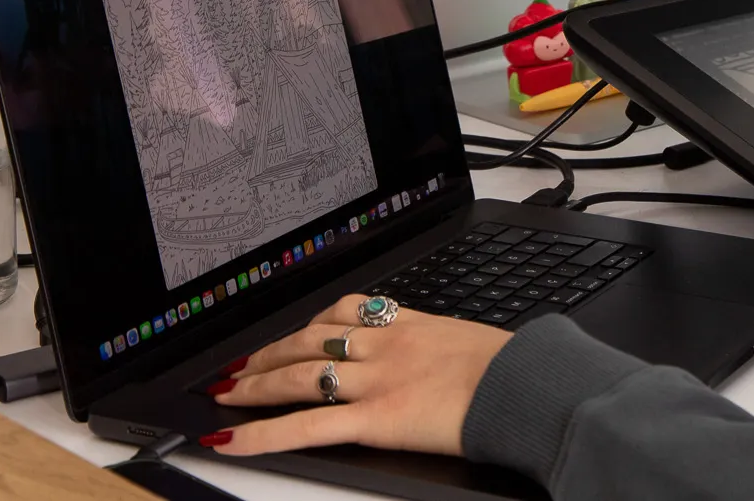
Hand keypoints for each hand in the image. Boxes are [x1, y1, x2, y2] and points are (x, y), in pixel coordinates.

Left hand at [202, 295, 509, 456]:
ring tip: (227, 396)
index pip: (344, 313)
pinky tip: (233, 440)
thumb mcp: (472, 341)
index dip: (307, 324)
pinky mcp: (375, 418)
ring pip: (298, 377)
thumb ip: (441, 346)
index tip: (289, 334)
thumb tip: (436, 358)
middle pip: (310, 341)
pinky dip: (263, 434)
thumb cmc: (512, 368)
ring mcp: (376, 380)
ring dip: (254, 386)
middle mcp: (385, 345)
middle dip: (268, 355)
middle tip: (238, 366)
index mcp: (410, 324)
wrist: (525, 385)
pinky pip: (307, 426)